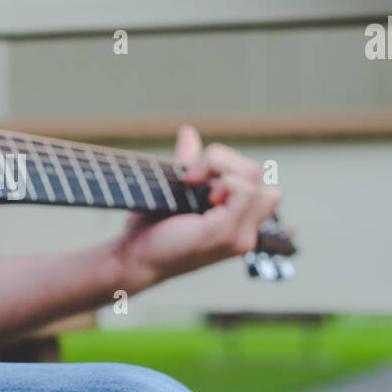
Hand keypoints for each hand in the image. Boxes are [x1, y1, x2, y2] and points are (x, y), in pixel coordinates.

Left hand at [109, 125, 279, 291]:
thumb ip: (189, 163)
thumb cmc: (151, 230)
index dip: (230, 169)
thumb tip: (188, 131)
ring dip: (219, 167)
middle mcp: (245, 232)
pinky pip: (242, 188)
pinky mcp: (225, 233)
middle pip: (257, 174)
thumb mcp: (176, 192)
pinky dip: (220, 179)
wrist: (133, 259)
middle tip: (191, 176)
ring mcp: (239, 235)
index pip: (257, 182)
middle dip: (224, 161)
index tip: (194, 177)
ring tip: (193, 184)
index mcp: (238, 225)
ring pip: (252, 175)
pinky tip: (199, 192)